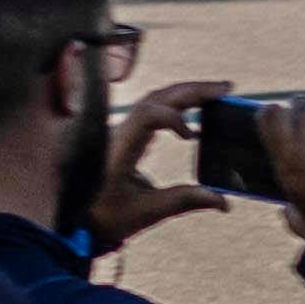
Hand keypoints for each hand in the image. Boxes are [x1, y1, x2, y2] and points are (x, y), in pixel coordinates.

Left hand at [100, 74, 239, 239]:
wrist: (78, 216)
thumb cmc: (107, 215)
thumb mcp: (147, 212)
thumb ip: (184, 201)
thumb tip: (224, 201)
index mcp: (119, 147)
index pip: (147, 114)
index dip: (174, 117)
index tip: (193, 137)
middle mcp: (119, 131)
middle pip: (156, 97)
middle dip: (192, 90)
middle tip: (226, 88)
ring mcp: (122, 130)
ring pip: (154, 99)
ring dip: (186, 93)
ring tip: (218, 93)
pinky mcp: (126, 134)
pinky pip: (152, 109)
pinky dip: (177, 105)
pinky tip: (197, 110)